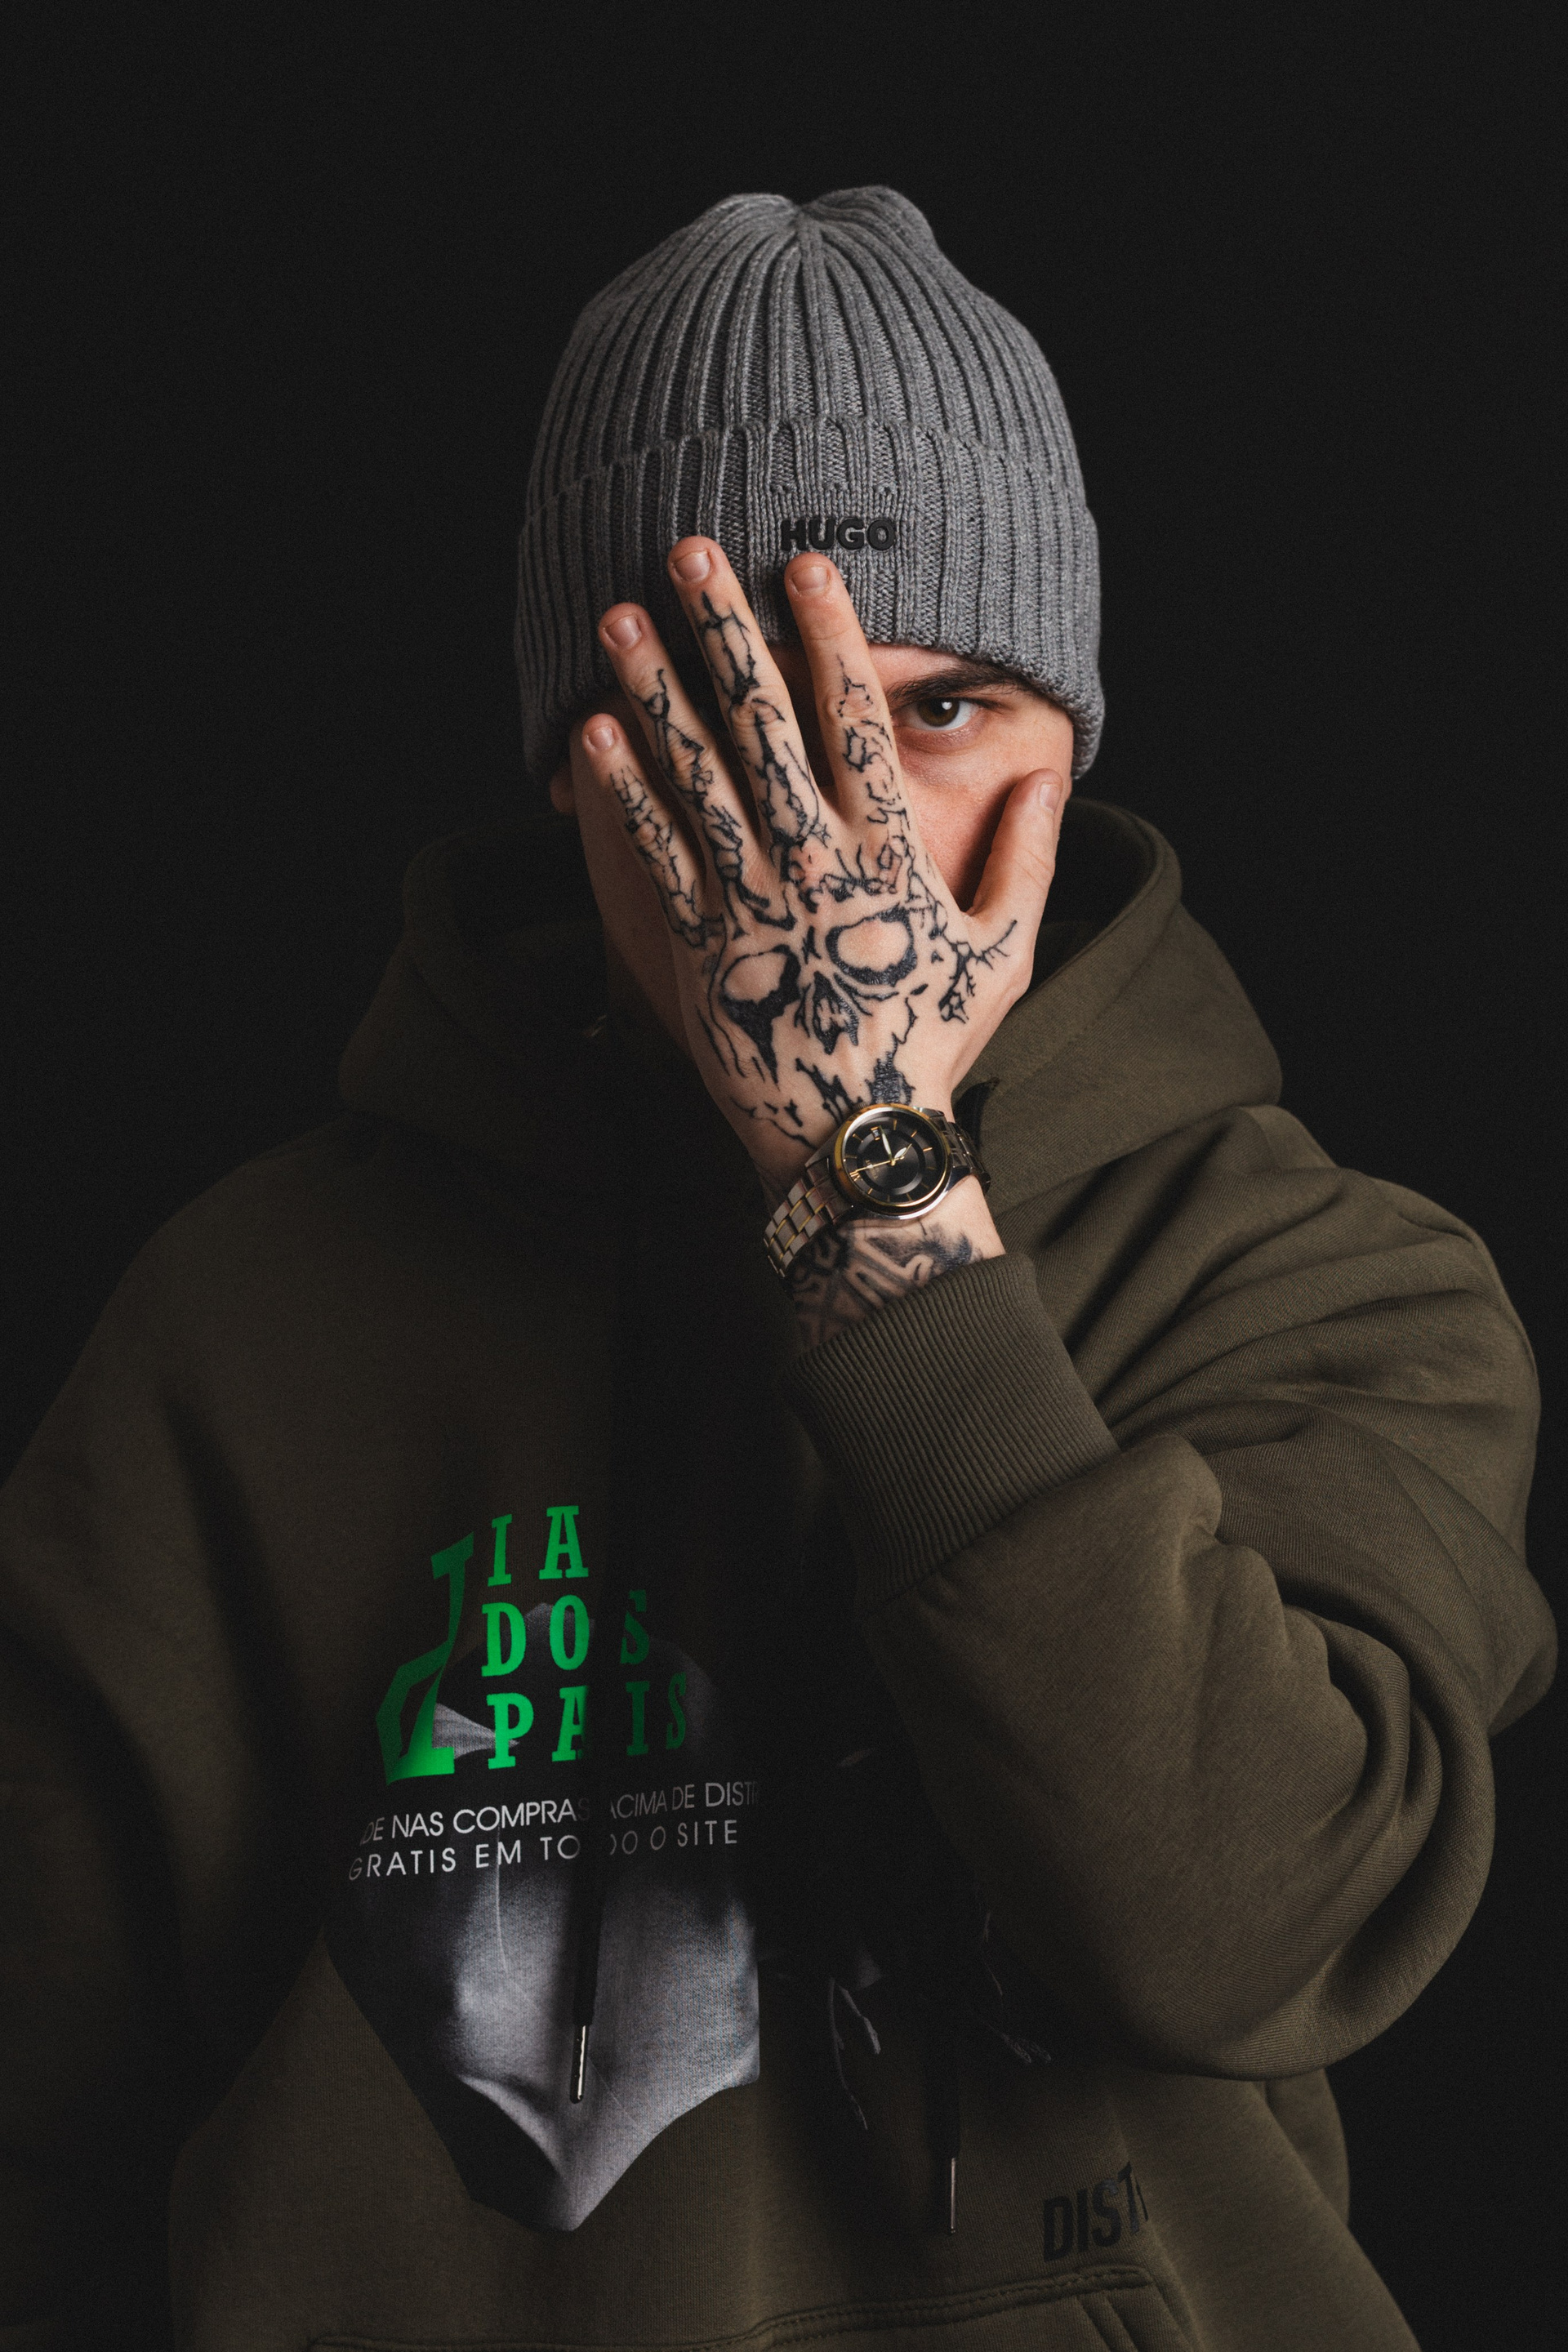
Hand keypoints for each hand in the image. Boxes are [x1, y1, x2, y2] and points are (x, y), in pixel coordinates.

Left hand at [580, 538, 1065, 1194]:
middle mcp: (816, 862)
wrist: (858, 1144)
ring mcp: (752, 902)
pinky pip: (654, 854)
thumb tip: (1048, 774)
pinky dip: (621, 791)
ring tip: (619, 619)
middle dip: (724, 630)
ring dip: (654, 689)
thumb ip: (1027, 857)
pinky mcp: (698, 946)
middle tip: (690, 552)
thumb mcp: (1005, 953)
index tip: (802, 566)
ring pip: (695, 773)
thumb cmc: (934, 1045)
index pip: (854, 720)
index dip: (828, 636)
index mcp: (890, 853)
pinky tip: (592, 732)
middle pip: (762, 722)